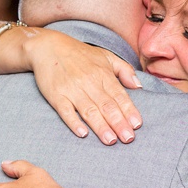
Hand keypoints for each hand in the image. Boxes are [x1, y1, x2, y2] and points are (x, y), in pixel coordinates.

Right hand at [26, 31, 143, 145]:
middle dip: (118, 123)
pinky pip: (65, 111)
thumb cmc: (80, 54)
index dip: (128, 110)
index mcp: (103, 74)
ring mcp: (71, 89)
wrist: (48, 47)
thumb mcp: (106, 56)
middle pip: (106, 105)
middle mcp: (89, 82)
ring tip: (111, 140)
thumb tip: (139, 86)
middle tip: (128, 138)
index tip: (136, 124)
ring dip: (101, 127)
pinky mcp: (56, 95)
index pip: (119, 95)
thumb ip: (125, 70)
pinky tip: (83, 134)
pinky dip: (74, 122)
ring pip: (89, 110)